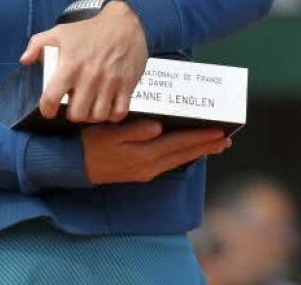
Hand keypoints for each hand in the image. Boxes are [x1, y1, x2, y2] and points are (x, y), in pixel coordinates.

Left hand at [20, 0, 148, 123]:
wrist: (123, 23)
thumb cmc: (88, 30)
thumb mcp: (59, 32)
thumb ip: (37, 44)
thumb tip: (24, 61)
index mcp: (70, 66)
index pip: (52, 98)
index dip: (47, 109)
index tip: (49, 110)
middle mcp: (89, 77)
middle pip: (77, 114)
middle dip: (72, 114)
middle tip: (73, 107)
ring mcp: (110, 82)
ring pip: (97, 116)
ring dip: (92, 116)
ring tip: (89, 108)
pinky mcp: (127, 85)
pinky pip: (119, 112)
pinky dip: (112, 115)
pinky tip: (107, 108)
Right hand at [82, 120, 232, 184]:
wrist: (73, 166)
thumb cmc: (91, 143)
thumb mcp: (111, 132)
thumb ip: (136, 130)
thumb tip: (159, 127)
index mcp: (145, 154)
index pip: (180, 144)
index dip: (201, 137)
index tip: (220, 132)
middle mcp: (149, 166)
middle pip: (184, 154)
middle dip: (205, 146)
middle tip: (226, 140)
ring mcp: (145, 172)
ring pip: (178, 161)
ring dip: (197, 152)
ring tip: (214, 146)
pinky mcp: (140, 173)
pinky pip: (168, 164)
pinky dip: (182, 156)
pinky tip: (187, 152)